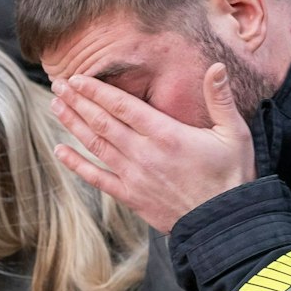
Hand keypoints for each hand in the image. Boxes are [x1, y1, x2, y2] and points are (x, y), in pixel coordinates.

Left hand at [50, 66, 254, 233]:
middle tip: (59, 85)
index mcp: (166, 134)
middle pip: (102, 122)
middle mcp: (144, 153)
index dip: (97, 90)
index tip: (78, 78)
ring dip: (73, 125)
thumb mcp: (234, 133)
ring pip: (96, 145)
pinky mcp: (130, 197)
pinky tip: (60, 151)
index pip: (123, 106)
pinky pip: (97, 178)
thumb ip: (220, 99)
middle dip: (78, 101)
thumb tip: (217, 67)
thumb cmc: (232, 176)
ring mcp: (134, 176)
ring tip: (56, 107)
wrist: (224, 223)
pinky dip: (76, 164)